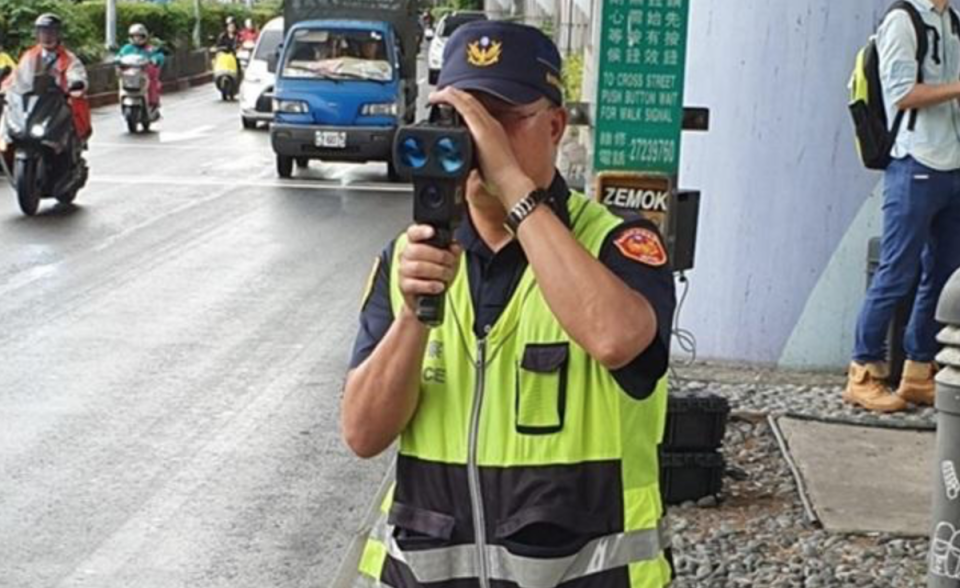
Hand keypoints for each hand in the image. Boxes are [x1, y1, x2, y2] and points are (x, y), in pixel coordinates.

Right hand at [397, 225, 461, 316]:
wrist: (426, 297)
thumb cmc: (435, 274)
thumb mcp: (448, 260)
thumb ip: (453, 250)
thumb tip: (454, 246)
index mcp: (414, 244)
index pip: (413, 233)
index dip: (421, 231)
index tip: (432, 232)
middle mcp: (405, 256)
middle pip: (417, 250)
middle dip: (439, 256)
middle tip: (450, 262)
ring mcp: (403, 271)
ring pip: (417, 267)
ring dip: (437, 271)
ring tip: (446, 275)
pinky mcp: (404, 286)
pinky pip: (415, 284)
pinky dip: (430, 285)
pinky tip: (439, 286)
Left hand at [429, 87, 532, 207]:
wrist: (509, 183)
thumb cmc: (499, 178)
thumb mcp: (484, 164)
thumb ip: (474, 157)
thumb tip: (466, 162)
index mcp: (492, 132)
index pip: (476, 111)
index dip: (462, 103)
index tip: (450, 103)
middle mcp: (491, 124)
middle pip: (471, 102)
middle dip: (454, 96)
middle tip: (440, 94)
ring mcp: (487, 125)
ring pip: (467, 100)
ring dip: (450, 94)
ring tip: (436, 94)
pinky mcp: (481, 129)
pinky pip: (464, 106)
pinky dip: (451, 98)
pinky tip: (440, 96)